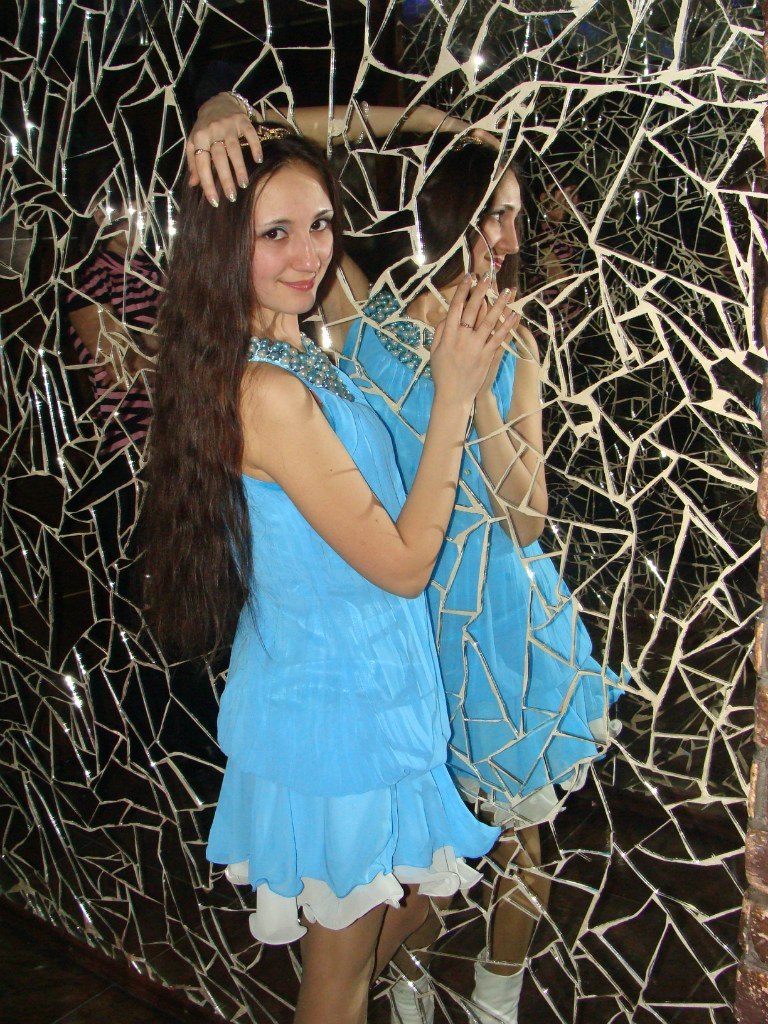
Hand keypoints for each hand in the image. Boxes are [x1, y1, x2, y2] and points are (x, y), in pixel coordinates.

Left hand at [186, 93, 263, 205]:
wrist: (218, 101)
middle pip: (219, 158)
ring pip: (234, 148)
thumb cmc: (205, 127)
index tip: (214, 201)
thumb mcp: (194, 142)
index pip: (202, 164)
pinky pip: (249, 134)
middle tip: (232, 197)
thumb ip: (193, 162)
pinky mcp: (241, 120)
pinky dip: (255, 146)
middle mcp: (212, 130)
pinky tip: (258, 160)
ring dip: (239, 167)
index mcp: (199, 138)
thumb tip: (193, 184)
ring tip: (244, 184)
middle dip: (225, 178)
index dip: (207, 183)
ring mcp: (227, 125)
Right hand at [430, 276, 514, 406]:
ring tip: (507, 291)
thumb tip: (446, 316)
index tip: (469, 278)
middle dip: (480, 291)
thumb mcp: (434, 351)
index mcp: (447, 335)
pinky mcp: (487, 355)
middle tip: (487, 277)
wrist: (453, 395)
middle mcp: (462, 338)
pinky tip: (514, 315)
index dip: (462, 291)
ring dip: (499, 304)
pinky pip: (499, 337)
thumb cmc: (442, 373)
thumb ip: (439, 332)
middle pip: (472, 309)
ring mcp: (476, 347)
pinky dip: (507, 325)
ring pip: (489, 321)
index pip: (456, 307)